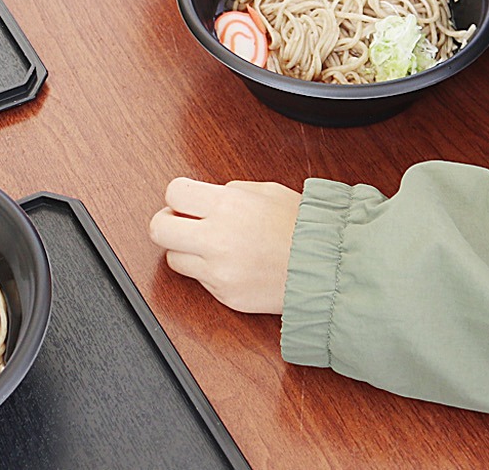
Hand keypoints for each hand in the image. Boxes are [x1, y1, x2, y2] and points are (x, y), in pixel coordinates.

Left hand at [149, 177, 301, 313]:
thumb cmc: (305, 228)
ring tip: (211, 247)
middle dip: (167, 223)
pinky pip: (200, 281)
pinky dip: (209, 272)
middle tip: (182, 223)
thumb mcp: (267, 192)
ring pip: (173, 259)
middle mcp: (218, 238)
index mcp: (228, 204)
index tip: (185, 201)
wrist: (330, 269)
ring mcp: (220, 271)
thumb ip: (229, 192)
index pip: (173, 193)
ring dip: (186, 251)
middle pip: (159, 229)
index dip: (178, 197)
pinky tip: (232, 264)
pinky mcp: (226, 296)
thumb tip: (203, 197)